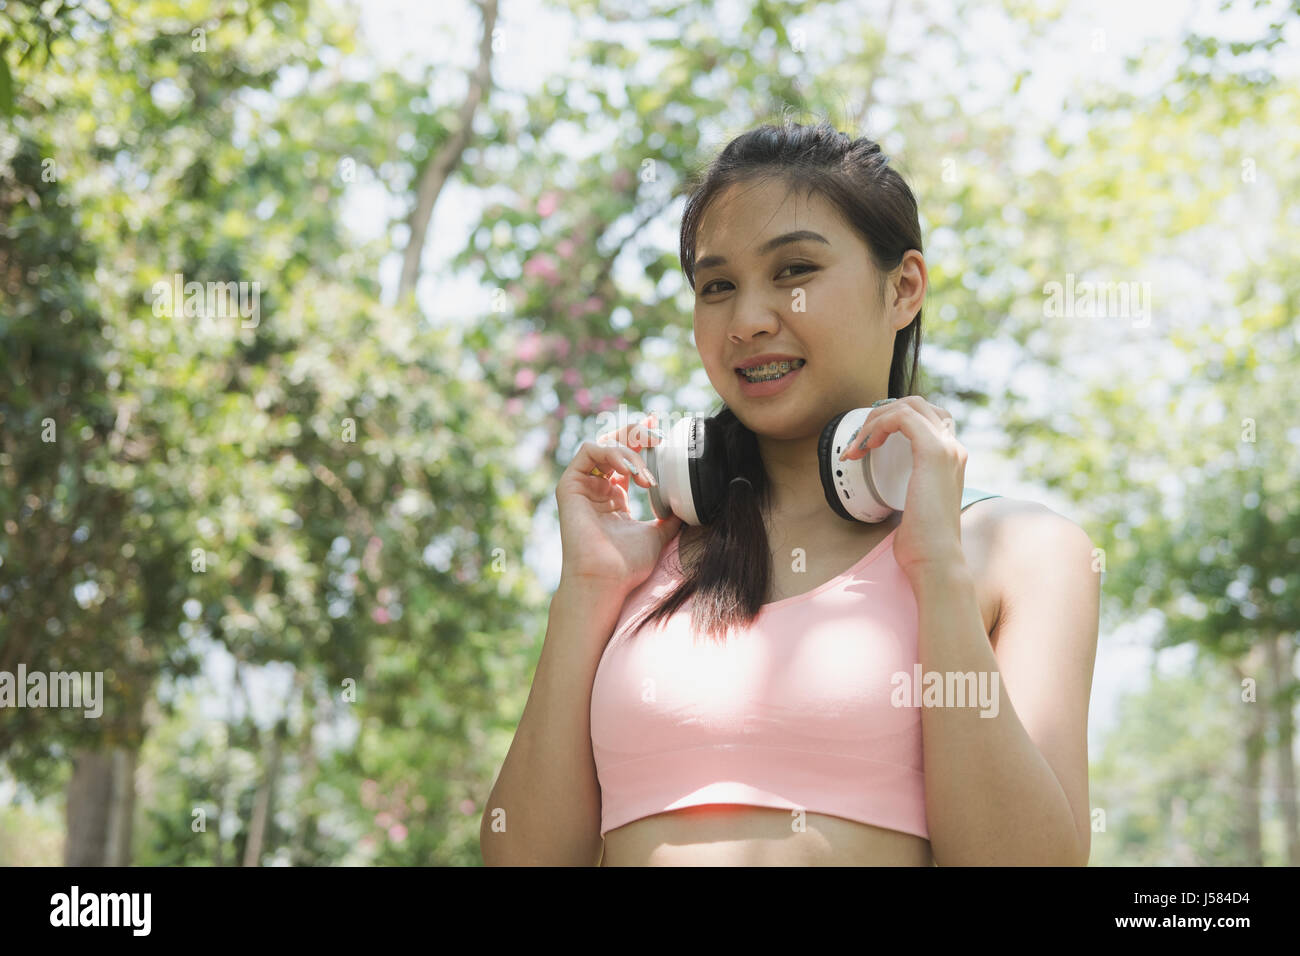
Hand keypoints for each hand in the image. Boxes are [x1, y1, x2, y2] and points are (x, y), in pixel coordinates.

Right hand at [555, 412, 682, 593]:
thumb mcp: (658, 535)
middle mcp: (597, 488)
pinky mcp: (570, 485)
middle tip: (658, 438)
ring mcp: (582, 485)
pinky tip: (630, 470)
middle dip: (637, 436)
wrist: (606, 579)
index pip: (627, 458)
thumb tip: (690, 505)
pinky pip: (590, 451)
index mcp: (614, 497)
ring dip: (630, 451)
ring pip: (604, 445)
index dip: (642, 440)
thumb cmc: (628, 564)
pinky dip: (612, 453)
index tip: (660, 431)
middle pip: (615, 445)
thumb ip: (670, 518)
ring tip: (645, 475)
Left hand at [837, 396, 968, 580]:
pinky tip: (864, 447)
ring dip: (874, 420)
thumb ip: (909, 486)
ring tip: (857, 447)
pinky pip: (901, 417)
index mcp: (951, 459)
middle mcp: (953, 448)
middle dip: (881, 415)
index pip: (926, 419)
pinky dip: (876, 426)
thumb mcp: (915, 506)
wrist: (936, 560)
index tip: (867, 446)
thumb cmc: (922, 543)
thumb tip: (885, 480)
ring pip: (908, 405)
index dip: (892, 422)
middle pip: (917, 405)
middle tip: (859, 443)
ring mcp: (947, 448)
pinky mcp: (933, 452)